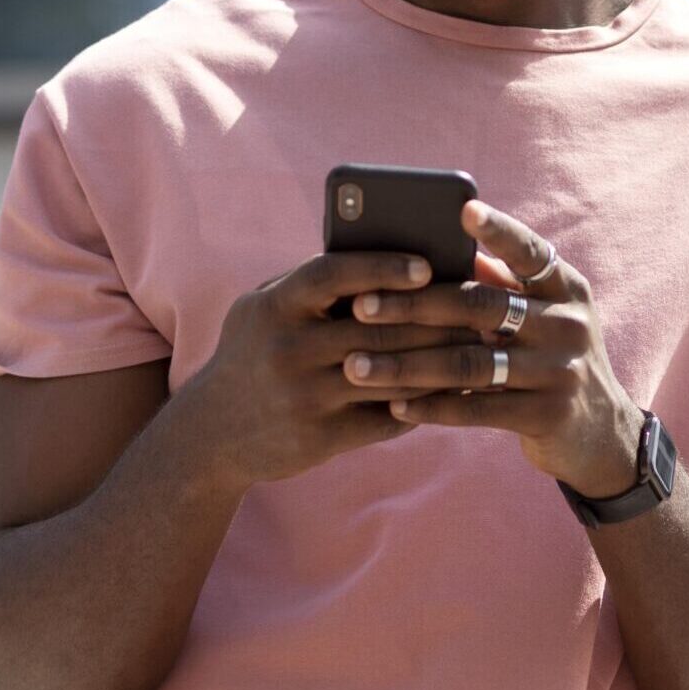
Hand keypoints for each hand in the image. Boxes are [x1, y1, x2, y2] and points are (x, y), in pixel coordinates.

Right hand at [188, 243, 491, 488]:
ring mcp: (304, 396)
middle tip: (478, 307)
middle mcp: (286, 349)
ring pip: (389, 374)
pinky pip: (385, 417)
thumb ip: (312, 284)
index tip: (428, 266)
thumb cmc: (252, 353)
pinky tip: (450, 391)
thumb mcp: (263, 309)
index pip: (332, 274)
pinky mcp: (319, 438)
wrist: (210, 432)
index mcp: (273, 307)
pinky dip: (422, 403)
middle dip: (433, 317)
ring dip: (438, 361)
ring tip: (475, 346)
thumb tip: (385, 251)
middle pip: (375, 328)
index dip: (382, 266)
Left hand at [337, 200, 644, 498]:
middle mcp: (568, 324)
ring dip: (406, 364)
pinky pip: (477, 409)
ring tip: (357, 366)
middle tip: (359, 306)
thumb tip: (443, 242)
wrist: (602, 436)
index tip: (463, 210)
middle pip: (480, 306)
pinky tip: (394, 405)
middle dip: (413, 305)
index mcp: (566, 288)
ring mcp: (560, 371)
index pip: (529, 252)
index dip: (499, 230)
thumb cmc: (551, 361)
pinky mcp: (547, 415)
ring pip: (469, 362)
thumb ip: (501, 284)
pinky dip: (432, 407)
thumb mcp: (542, 317)